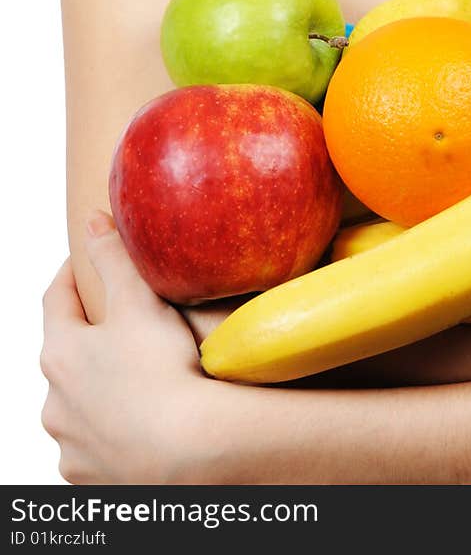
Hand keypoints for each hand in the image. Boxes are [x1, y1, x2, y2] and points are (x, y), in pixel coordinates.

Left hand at [40, 211, 207, 484]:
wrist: (187, 451)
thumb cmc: (162, 371)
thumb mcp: (138, 300)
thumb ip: (113, 256)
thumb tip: (92, 221)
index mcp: (60, 353)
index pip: (55, 300)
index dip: (70, 275)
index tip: (84, 259)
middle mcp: (53, 402)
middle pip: (65, 358)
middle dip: (88, 339)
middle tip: (122, 325)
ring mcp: (70, 444)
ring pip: (78, 406)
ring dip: (98, 391)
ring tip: (137, 380)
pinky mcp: (89, 478)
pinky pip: (95, 447)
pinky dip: (111, 432)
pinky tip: (140, 425)